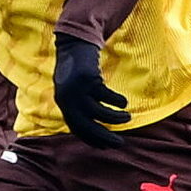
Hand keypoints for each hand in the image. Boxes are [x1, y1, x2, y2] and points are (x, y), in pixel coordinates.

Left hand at [52, 33, 127, 147]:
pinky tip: (123, 103)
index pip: (77, 128)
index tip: (105, 146)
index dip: (91, 139)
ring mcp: (77, 89)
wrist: (73, 44)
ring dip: (115, 118)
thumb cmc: (76, 70)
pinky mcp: (87, 79)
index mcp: (63, 104)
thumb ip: (80, 105)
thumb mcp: (73, 90)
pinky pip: (105, 96)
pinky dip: (116, 101)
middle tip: (119, 144)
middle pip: (86, 124)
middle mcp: (67, 99)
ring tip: (127, 117)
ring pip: (98, 112)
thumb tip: (96, 125)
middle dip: (104, 136)